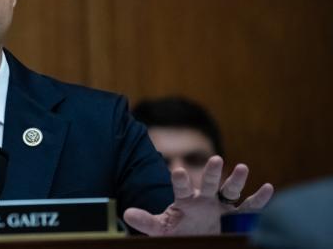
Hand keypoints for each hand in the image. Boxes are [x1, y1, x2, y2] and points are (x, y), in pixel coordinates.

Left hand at [123, 155, 273, 235]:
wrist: (192, 235)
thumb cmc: (176, 230)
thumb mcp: (160, 228)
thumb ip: (146, 222)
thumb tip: (127, 214)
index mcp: (185, 201)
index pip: (181, 189)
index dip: (179, 181)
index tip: (176, 170)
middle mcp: (204, 199)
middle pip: (208, 183)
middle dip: (212, 173)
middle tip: (216, 159)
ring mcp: (220, 205)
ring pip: (229, 191)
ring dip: (236, 180)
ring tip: (243, 167)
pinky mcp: (233, 214)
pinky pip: (248, 207)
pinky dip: (258, 199)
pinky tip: (268, 187)